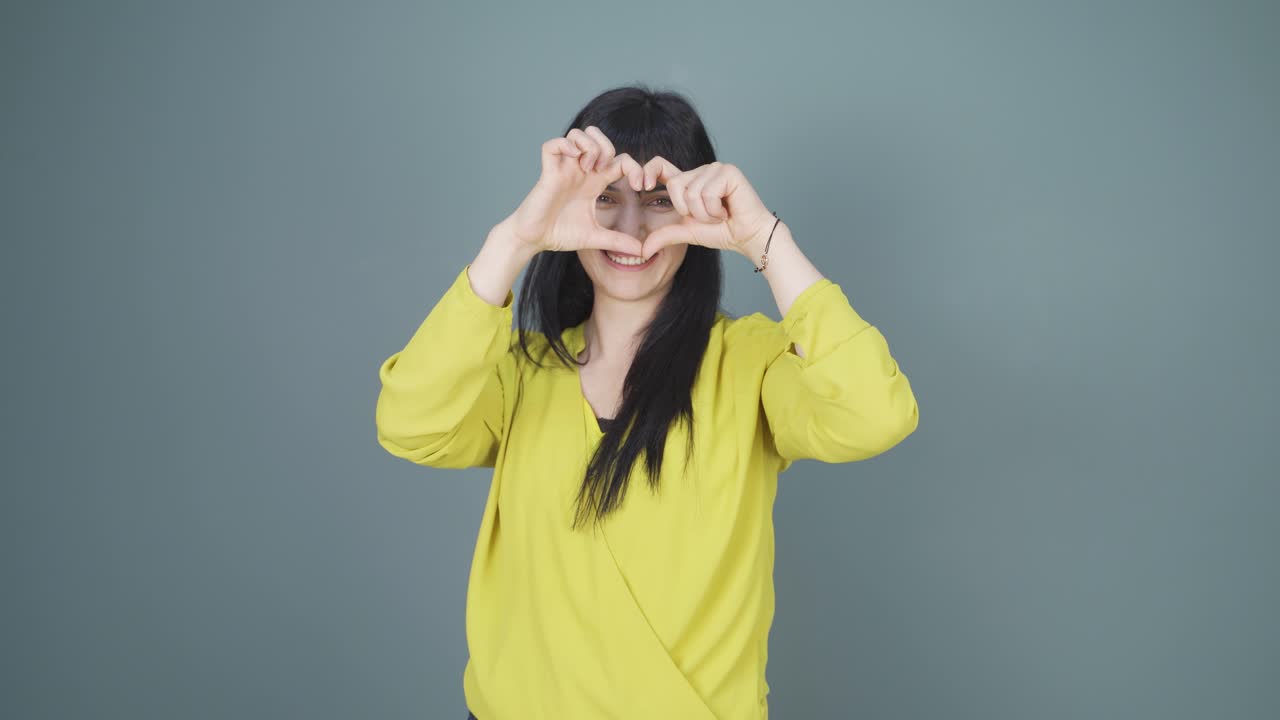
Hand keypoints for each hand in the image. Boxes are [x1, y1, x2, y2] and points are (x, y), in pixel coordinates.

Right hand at [502, 126, 645, 256]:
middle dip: (609, 148)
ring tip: (589, 167)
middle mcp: (580, 171)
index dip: (635, 167)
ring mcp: (564, 168)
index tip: (640, 187)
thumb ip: (617, 241)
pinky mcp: (548, 171)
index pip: (619, 160)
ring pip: (578, 134)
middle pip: (598, 137)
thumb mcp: (594, 237)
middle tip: (607, 171)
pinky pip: (553, 144)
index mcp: (594, 182)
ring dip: (589, 146)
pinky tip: (573, 160)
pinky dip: (565, 145)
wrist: (534, 239)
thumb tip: (641, 251)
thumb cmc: (559, 234)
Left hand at [637, 159, 775, 258]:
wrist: (748, 238)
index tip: (642, 186)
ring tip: (720, 214)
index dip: (648, 171)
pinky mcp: (728, 172)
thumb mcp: (687, 232)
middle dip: (689, 210)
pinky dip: (715, 209)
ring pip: (692, 192)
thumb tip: (642, 250)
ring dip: (705, 213)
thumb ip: (664, 235)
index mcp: (688, 181)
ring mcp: (715, 169)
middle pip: (675, 185)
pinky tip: (728, 210)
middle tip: (708, 216)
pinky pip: (707, 193)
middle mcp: (700, 171)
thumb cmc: (722, 232)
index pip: (660, 165)